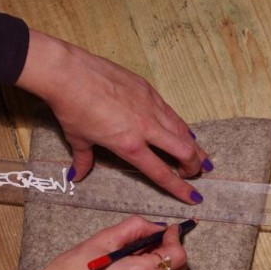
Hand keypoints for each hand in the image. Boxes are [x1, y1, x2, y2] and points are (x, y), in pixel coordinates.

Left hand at [15, 30, 209, 203]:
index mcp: (129, 146)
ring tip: (201, 156)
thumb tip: (77, 175)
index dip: (180, 188)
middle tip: (195, 174)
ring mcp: (150, 106)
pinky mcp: (148, 90)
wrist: (69, 72)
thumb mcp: (78, 139)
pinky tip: (183, 131)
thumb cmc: (71, 108)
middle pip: (183, 151)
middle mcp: (146, 128)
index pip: (161, 173)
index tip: (194, 197)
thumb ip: (84, 160)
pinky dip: (180, 126)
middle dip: (194, 166)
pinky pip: (171, 113)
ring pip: (182, 130)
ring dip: (194, 146)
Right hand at [27, 216, 187, 269]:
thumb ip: (136, 228)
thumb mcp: (103, 239)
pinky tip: (131, 263)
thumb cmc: (72, 269)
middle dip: (172, 249)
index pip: (177, 256)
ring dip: (162, 260)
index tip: (168, 228)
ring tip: (138, 249)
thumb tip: (157, 227)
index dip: (176, 238)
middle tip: (155, 237)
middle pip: (179, 269)